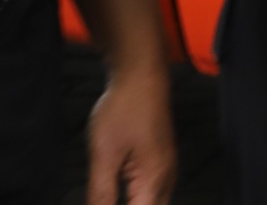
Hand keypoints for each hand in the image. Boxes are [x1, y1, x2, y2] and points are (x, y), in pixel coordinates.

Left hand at [84, 61, 175, 204]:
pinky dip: (135, 201)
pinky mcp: (159, 163)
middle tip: (102, 198)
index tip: (100, 202)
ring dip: (132, 204)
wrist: (142, 75)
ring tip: (105, 196)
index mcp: (154, 180)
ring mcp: (165, 170)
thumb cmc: (125, 107)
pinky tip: (116, 196)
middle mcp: (166, 179)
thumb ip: (101, 193)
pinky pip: (151, 195)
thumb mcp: (104, 154)